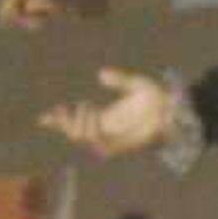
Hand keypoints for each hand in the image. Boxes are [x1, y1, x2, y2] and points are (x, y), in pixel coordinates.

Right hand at [38, 67, 174, 157]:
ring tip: (84, 106)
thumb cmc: (157, 100)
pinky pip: (98, 142)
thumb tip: (101, 75)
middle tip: (63, 108)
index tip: (43, 117)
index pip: (76, 123)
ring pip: (83, 138)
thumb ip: (118, 80)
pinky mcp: (122, 143)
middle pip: (74, 134)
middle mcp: (106, 130)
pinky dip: (91, 130)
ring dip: (77, 123)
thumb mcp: (134, 85)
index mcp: (105, 119)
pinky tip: (92, 114)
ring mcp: (113, 138)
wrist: (174, 110)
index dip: (59, 122)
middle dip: (63, 123)